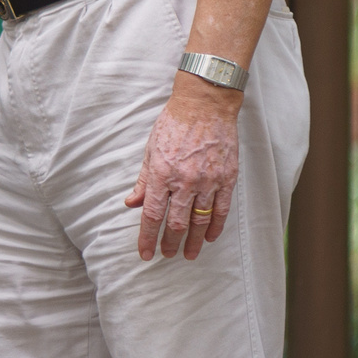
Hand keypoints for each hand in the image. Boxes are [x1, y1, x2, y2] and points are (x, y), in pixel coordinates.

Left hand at [125, 78, 241, 259]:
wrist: (205, 103)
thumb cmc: (174, 123)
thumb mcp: (151, 149)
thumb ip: (143, 180)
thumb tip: (131, 204)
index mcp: (162, 173)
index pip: (153, 215)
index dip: (148, 238)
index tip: (145, 253)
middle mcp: (185, 180)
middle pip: (176, 224)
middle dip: (170, 244)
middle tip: (167, 254)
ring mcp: (208, 180)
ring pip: (200, 222)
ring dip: (193, 242)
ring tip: (189, 254)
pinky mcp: (227, 177)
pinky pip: (222, 210)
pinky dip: (216, 227)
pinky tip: (210, 237)